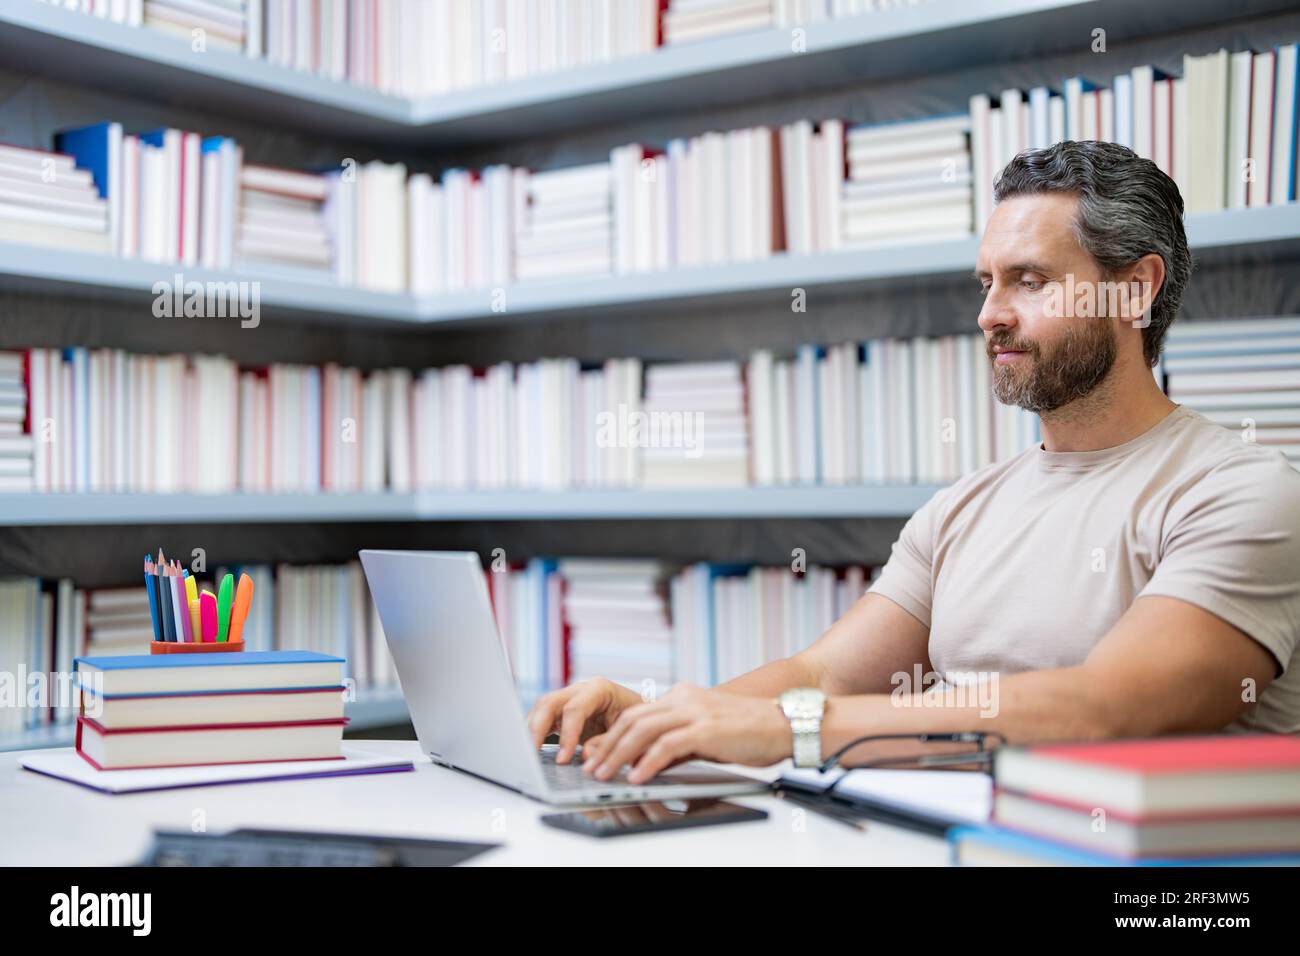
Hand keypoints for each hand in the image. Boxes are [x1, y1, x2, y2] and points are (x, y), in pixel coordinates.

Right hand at [526, 678, 644, 762]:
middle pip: (548, 703)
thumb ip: (608, 742)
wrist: (644, 719)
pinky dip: (534, 736)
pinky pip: (541, 722)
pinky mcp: (562, 715)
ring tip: (525, 757)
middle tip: (530, 755)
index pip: (574, 708)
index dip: (567, 734)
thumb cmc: (641, 722)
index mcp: (599, 689)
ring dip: (530, 732)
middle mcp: (580, 691)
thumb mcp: (631, 732)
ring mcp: (568, 701)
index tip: (563, 759)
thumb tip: (586, 754)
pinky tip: (531, 754)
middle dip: (536, 729)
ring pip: (540, 710)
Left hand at [580, 684, 791, 783]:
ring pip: (644, 730)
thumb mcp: (706, 732)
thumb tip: (648, 761)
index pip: (637, 714)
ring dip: (620, 754)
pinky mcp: (707, 728)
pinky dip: (648, 762)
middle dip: (608, 746)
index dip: (613, 735)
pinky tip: (638, 777)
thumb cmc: (751, 731)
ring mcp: (696, 711)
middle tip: (592, 767)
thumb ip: (678, 743)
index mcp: (683, 695)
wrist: (786, 723)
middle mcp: (685, 698)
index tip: (597, 754)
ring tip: (606, 774)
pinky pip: (668, 745)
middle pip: (633, 720)